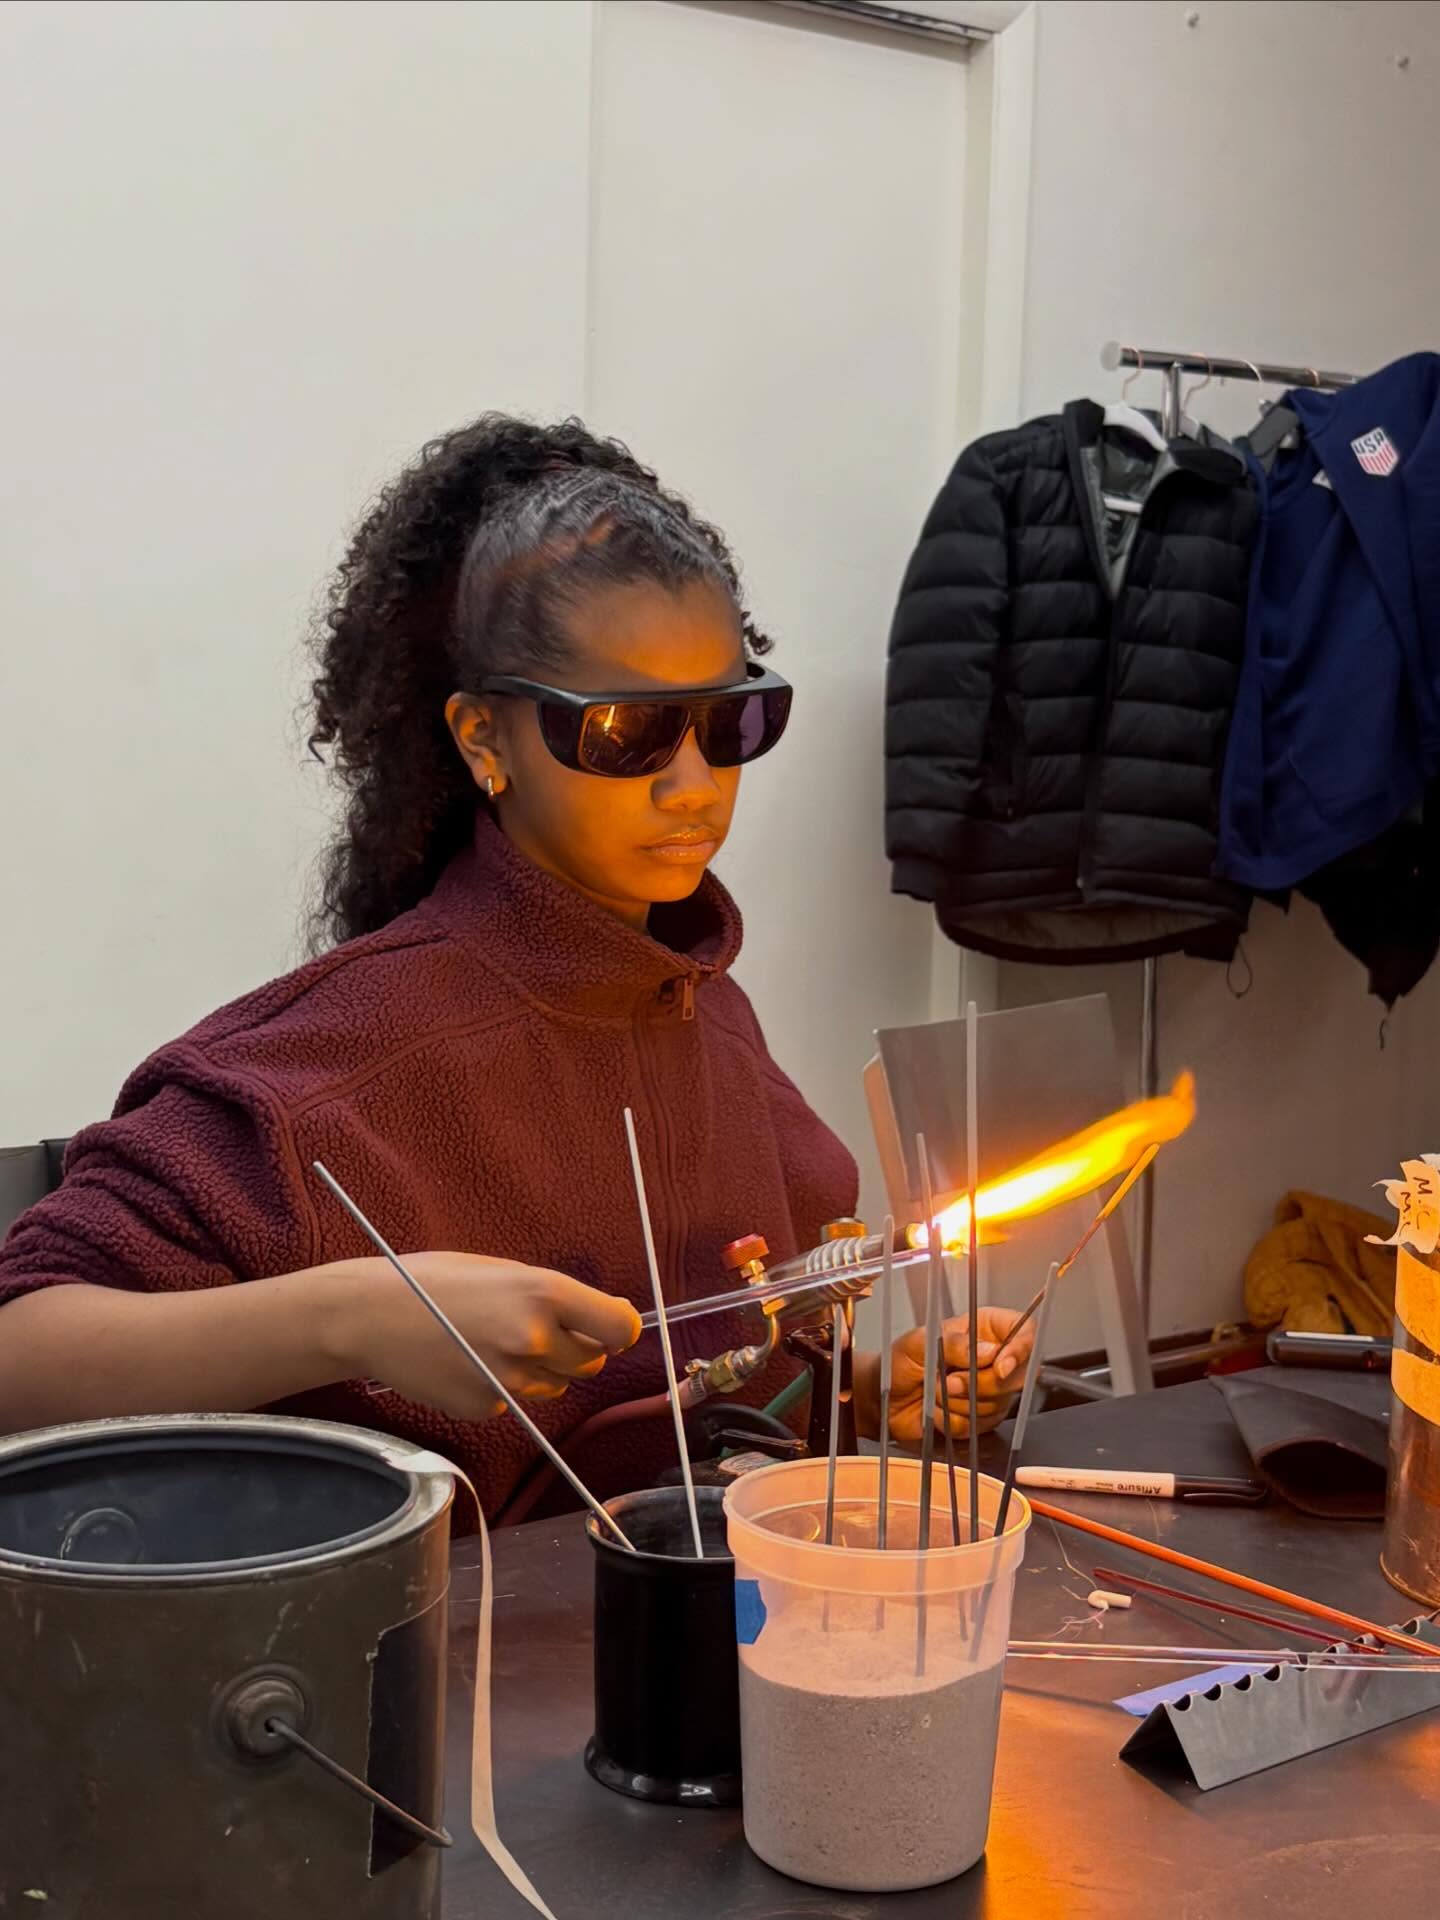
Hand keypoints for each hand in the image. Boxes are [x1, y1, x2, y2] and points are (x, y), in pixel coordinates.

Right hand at [325, 1253, 640, 1422]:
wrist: (369, 1316)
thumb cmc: (435, 1281)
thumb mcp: (503, 1271)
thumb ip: (554, 1296)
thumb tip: (607, 1318)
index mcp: (543, 1294)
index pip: (620, 1328)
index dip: (618, 1329)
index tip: (608, 1327)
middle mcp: (533, 1339)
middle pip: (591, 1363)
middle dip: (576, 1349)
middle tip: (538, 1330)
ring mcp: (509, 1380)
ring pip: (554, 1386)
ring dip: (539, 1370)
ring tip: (492, 1342)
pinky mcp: (484, 1408)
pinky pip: (514, 1401)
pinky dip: (500, 1387)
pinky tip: (465, 1362)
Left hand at [858, 1307, 1034, 1447]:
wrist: (884, 1398)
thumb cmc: (899, 1361)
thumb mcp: (919, 1343)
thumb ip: (954, 1344)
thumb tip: (989, 1351)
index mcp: (982, 1329)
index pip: (1024, 1332)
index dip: (1020, 1350)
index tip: (1001, 1367)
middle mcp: (992, 1359)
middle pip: (1018, 1376)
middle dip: (980, 1384)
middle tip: (948, 1380)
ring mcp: (989, 1390)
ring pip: (998, 1404)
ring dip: (960, 1403)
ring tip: (936, 1391)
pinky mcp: (981, 1418)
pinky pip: (981, 1425)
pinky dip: (955, 1421)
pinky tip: (938, 1409)